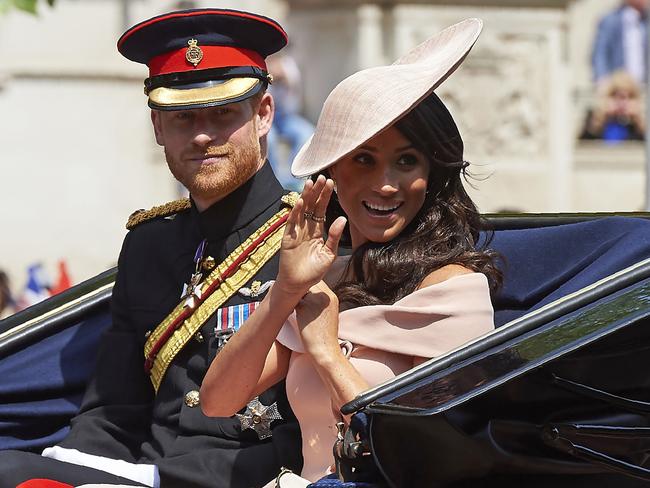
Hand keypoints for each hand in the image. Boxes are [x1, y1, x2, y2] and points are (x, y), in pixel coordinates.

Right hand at [276, 175, 346, 296]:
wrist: (298, 284)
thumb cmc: (314, 271)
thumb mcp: (329, 254)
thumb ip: (335, 237)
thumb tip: (342, 218)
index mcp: (317, 230)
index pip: (321, 209)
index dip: (325, 196)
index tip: (331, 183)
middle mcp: (306, 228)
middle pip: (311, 206)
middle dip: (316, 192)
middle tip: (322, 177)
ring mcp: (296, 231)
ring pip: (301, 210)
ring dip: (306, 197)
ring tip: (310, 183)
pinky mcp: (288, 238)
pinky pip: (292, 222)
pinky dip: (296, 212)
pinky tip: (301, 202)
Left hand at [295, 281, 339, 356]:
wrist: (325, 349)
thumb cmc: (325, 336)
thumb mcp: (329, 314)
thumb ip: (321, 302)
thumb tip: (307, 296)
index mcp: (332, 297)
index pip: (318, 283)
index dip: (308, 287)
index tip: (302, 293)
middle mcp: (325, 296)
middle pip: (309, 284)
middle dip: (301, 289)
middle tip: (294, 296)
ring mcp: (315, 301)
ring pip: (300, 290)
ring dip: (296, 296)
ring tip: (294, 306)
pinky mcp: (305, 307)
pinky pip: (294, 300)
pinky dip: (291, 305)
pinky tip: (291, 312)